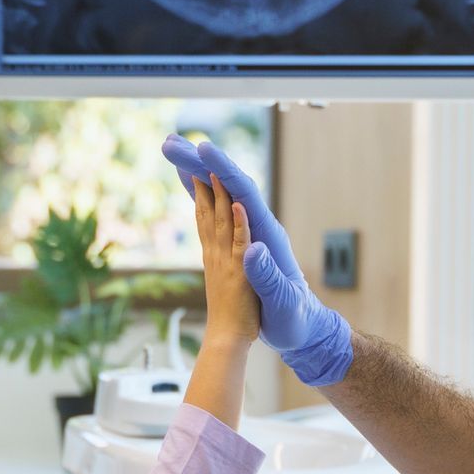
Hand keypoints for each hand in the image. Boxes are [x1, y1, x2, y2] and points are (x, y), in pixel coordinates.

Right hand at [162, 134, 353, 385]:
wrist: (303, 330)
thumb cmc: (295, 319)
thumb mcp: (283, 302)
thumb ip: (267, 277)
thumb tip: (252, 249)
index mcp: (267, 237)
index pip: (243, 194)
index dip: (223, 170)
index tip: (202, 151)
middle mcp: (258, 229)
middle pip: (227, 186)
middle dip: (200, 162)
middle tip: (170, 144)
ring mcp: (247, 237)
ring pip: (219, 196)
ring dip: (197, 173)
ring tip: (174, 155)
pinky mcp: (239, 248)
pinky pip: (217, 215)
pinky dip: (202, 196)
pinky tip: (192, 186)